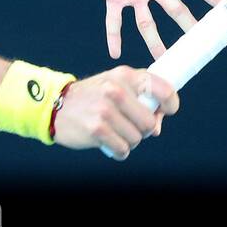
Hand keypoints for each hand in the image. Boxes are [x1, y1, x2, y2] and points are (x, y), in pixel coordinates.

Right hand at [52, 67, 178, 158]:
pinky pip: (122, 149)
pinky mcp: (97, 129)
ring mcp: (106, 110)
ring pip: (137, 138)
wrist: (54, 105)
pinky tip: (108, 143)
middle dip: (143, 129)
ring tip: (115, 132)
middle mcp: (116, 90)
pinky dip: (119, 151)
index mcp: (125, 75)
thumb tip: (158, 126)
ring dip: (129, 141)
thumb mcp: (114, 84)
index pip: (163, 89)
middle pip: (150, 122)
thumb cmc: (91, 97)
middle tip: (130, 125)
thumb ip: (140, 97)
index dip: (171, 103)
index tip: (167, 110)